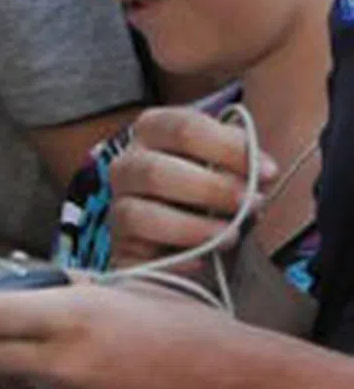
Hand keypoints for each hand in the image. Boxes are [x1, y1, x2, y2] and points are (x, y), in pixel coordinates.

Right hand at [107, 107, 276, 268]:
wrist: (198, 243)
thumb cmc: (216, 195)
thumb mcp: (232, 168)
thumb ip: (243, 161)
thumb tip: (260, 171)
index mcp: (153, 131)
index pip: (183, 128)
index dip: (230, 148)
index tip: (270, 172)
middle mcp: (127, 165)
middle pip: (155, 171)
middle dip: (211, 190)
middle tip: (252, 205)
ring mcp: (118, 207)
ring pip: (139, 214)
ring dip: (193, 227)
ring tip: (231, 236)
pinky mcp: (121, 247)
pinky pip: (138, 255)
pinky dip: (176, 258)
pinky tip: (203, 260)